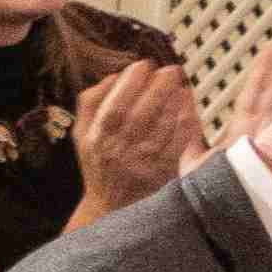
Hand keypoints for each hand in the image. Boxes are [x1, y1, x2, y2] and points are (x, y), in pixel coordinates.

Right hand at [73, 56, 207, 211]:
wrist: (110, 206)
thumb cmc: (98, 165)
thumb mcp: (82, 134)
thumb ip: (90, 103)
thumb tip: (112, 76)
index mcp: (96, 139)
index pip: (113, 107)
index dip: (129, 84)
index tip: (143, 65)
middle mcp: (118, 151)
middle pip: (140, 115)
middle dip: (157, 88)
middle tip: (170, 69)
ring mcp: (142, 163)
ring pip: (161, 129)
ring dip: (174, 104)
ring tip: (181, 84)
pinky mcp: (162, 172)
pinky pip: (177, 145)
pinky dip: (185, 124)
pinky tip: (189, 107)